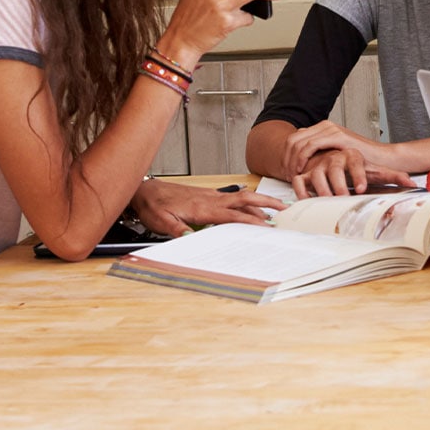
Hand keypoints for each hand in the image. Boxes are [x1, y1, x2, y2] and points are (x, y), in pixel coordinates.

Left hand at [129, 178, 284, 237]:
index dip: (251, 220)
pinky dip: (247, 202)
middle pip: (245, 198)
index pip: (233, 214)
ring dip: (259, 203)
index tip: (267, 226)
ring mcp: (210, 196)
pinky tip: (251, 208)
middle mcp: (210, 199)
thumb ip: (177, 229)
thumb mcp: (161, 221)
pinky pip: (232, 198)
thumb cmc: (154, 206)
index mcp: (203, 208)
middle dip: (266, 202)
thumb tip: (191, 238)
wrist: (146, 191)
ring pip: (241, 198)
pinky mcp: (207, 196)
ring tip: (275, 211)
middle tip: (284, 209)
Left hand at [280, 120, 381, 174]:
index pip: (294, 139)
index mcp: (322, 129)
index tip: (286, 172)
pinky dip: (302, 159)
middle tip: (287, 176)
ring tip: (293, 176)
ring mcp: (331, 129)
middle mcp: (325, 125)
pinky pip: (310, 146)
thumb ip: (320, 156)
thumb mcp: (335, 158)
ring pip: (299, 143)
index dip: (286, 156)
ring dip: (293, 160)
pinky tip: (302, 171)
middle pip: (293, 140)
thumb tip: (302, 166)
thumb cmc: (360, 163)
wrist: (382, 159)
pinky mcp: (336, 136)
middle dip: (287, 159)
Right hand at [291, 149, 414, 198]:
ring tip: (328, 201)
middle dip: (338, 184)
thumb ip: (393, 176)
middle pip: (334, 167)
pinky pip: (299, 180)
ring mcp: (318, 165)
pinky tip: (308, 200)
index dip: (358, 174)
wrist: (336, 157)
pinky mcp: (306, 173)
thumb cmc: (357, 168)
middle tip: (343, 197)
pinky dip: (301, 190)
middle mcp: (334, 158)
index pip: (355, 161)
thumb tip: (412, 183)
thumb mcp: (376, 170)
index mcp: (352, 156)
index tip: (362, 188)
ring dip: (321, 189)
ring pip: (315, 174)